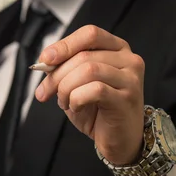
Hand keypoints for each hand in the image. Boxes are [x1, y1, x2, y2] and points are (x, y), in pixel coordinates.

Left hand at [34, 25, 144, 165]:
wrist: (119, 141)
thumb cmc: (99, 111)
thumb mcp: (77, 84)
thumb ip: (65, 69)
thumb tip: (44, 62)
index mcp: (117, 49)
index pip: (90, 34)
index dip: (65, 44)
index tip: (45, 59)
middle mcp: (129, 60)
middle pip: (85, 55)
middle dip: (57, 74)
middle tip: (44, 92)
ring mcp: (131, 79)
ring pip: (88, 70)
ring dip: (66, 88)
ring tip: (64, 102)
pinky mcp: (127, 98)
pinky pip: (95, 90)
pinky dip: (77, 99)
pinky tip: (77, 107)